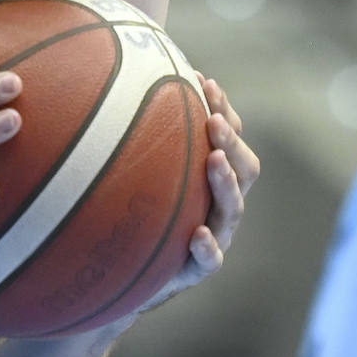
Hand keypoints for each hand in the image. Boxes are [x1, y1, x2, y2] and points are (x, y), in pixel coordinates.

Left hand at [139, 73, 259, 311]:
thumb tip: (112, 80)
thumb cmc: (132, 212)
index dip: (222, 109)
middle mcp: (220, 203)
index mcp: (212, 176)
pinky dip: (207, 246)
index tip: (202, 81)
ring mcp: (215, 236)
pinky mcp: (198, 269)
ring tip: (215, 159)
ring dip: (225, 182)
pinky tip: (197, 233)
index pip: (228, 137)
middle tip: (212, 119)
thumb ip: (134, 135)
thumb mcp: (134, 172)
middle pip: (243, 168)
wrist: (124, 275)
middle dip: (230, 139)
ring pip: (232, 208)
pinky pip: (210, 260)